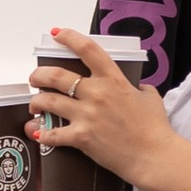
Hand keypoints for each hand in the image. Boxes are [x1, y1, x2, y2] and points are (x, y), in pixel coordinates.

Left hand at [27, 31, 184, 190]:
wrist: (155, 157)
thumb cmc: (156, 129)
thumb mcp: (150, 97)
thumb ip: (138, 88)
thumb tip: (135, 88)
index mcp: (113, 79)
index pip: (88, 49)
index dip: (69, 37)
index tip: (58, 34)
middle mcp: (97, 93)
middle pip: (57, 75)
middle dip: (39, 74)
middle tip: (35, 78)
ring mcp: (87, 115)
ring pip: (49, 101)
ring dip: (36, 102)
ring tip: (35, 105)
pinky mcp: (82, 137)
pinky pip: (53, 134)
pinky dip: (42, 133)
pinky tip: (38, 133)